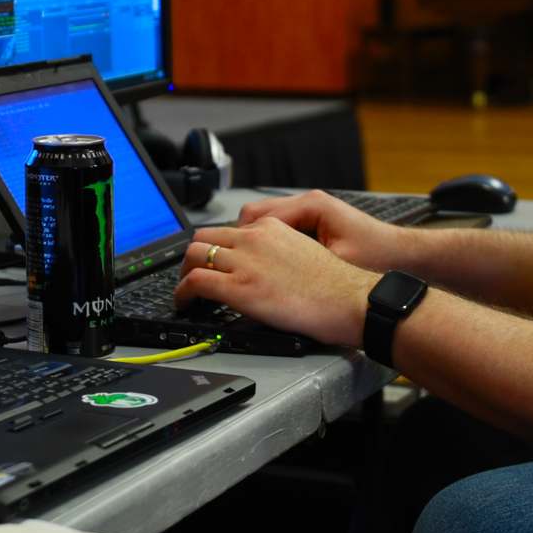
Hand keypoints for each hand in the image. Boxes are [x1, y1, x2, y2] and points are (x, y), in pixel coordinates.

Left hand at [175, 215, 380, 346]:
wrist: (350, 300)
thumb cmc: (337, 286)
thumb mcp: (305, 252)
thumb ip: (279, 253)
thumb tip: (265, 269)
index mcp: (272, 229)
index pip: (230, 230)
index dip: (217, 247)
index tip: (215, 261)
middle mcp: (254, 239)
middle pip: (205, 237)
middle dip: (195, 256)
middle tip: (194, 273)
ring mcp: (245, 262)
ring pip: (195, 255)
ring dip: (184, 273)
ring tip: (186, 291)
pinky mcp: (239, 288)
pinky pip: (196, 282)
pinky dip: (183, 292)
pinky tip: (185, 303)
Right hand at [232, 191, 415, 274]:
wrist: (403, 255)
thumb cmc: (377, 255)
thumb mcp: (335, 259)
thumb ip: (297, 256)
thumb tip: (264, 262)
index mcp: (311, 206)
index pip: (258, 216)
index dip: (239, 240)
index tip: (226, 259)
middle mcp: (308, 202)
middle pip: (256, 215)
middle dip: (241, 239)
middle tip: (230, 265)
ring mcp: (310, 210)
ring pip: (265, 222)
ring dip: (254, 242)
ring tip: (246, 266)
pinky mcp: (314, 221)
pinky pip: (279, 228)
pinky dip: (269, 243)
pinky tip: (269, 264)